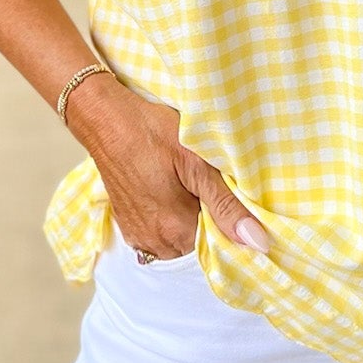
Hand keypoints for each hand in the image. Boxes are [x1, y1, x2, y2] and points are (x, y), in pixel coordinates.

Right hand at [69, 79, 271, 259]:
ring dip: (188, 218)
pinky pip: (159, 234)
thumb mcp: (197, 162)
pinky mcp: (127, 225)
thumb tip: (258, 242)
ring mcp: (138, 235)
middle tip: (206, 182)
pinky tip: (169, 189)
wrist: (105, 118)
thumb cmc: (151, 132)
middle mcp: (155, 242)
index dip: (229, 219)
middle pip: (199, 242)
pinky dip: (169, 217)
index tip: (228, 194)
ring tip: (188, 184)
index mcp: (177, 230)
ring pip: (180, 239)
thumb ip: (227, 205)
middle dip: (208, 218)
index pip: (220, 243)